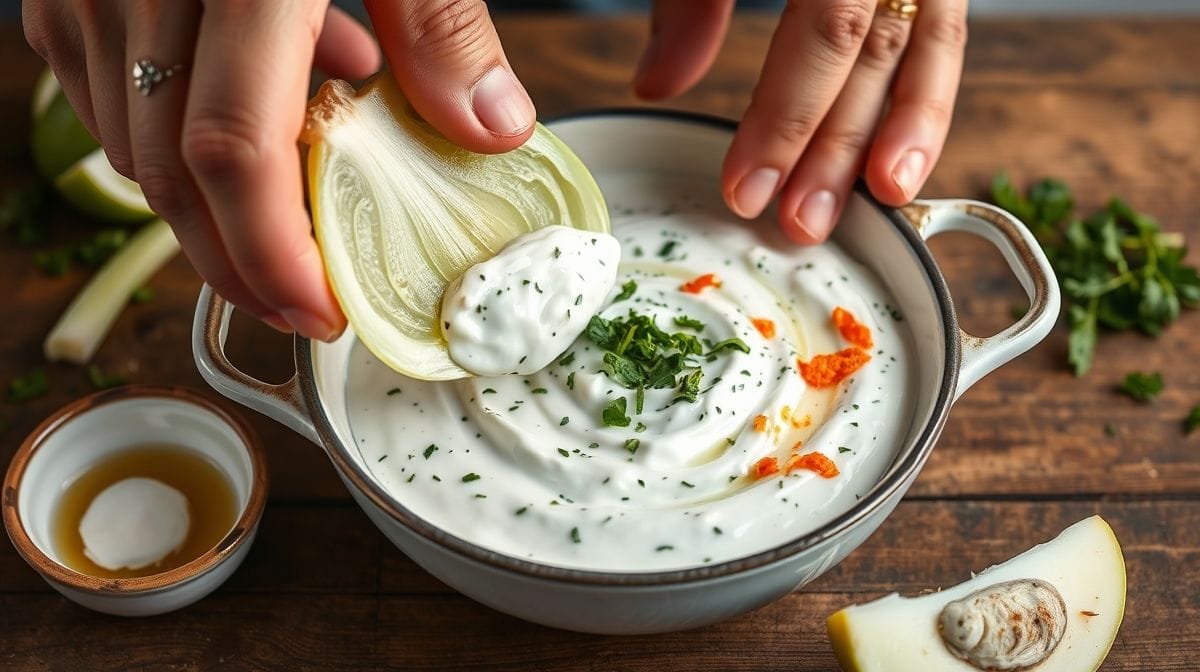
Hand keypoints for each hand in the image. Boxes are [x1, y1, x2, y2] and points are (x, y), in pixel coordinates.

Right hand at [23, 1, 534, 340]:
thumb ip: (443, 21)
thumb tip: (491, 131)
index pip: (233, 148)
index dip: (273, 253)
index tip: (323, 312)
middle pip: (168, 170)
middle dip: (236, 260)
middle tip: (306, 303)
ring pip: (128, 144)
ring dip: (207, 207)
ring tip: (293, 221)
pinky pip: (106, 94)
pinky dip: (176, 137)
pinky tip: (256, 119)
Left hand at [633, 0, 966, 243]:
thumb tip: (658, 85)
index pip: (829, 26)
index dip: (786, 115)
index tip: (746, 188)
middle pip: (881, 42)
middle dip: (840, 141)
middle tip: (803, 223)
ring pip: (927, 32)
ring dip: (903, 124)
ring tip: (883, 199)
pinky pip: (939, 18)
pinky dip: (920, 84)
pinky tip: (896, 144)